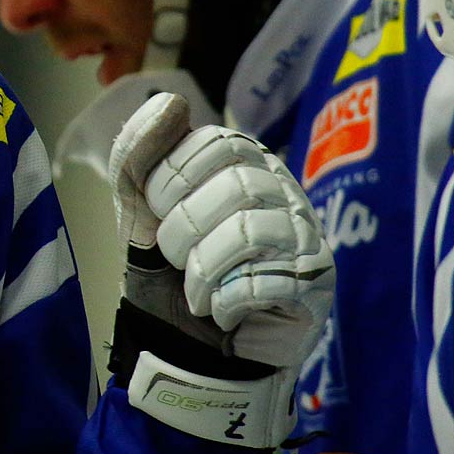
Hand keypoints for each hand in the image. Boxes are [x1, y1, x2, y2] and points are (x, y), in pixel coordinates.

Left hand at [105, 93, 335, 445]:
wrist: (182, 352)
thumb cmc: (165, 273)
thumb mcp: (137, 211)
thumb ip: (138, 154)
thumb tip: (170, 100)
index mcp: (244, 164)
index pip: (217, 141)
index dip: (173, 178)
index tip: (157, 211)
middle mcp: (285, 193)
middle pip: (237, 184)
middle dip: (183, 228)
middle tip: (174, 256)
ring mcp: (306, 240)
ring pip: (250, 231)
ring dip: (202, 267)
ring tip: (196, 289)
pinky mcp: (315, 289)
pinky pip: (268, 280)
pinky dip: (225, 301)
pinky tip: (221, 311)